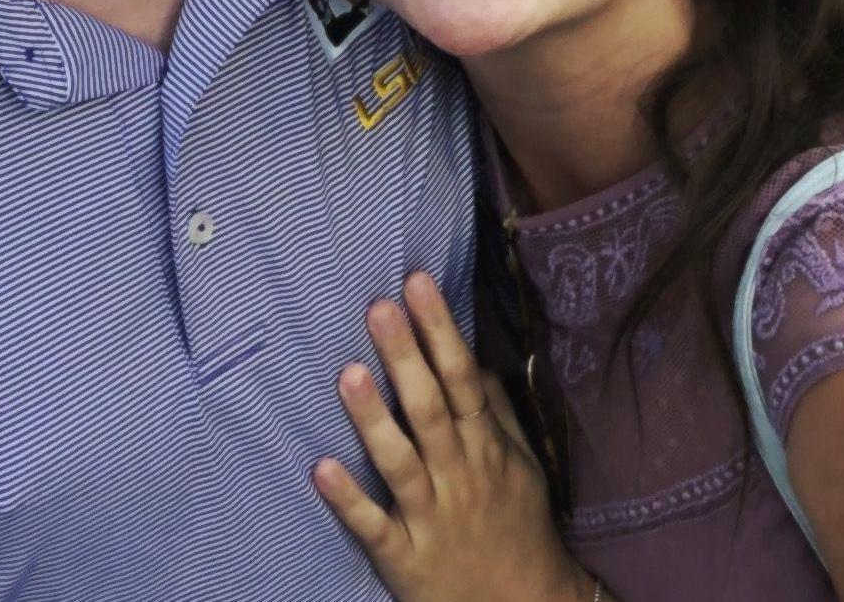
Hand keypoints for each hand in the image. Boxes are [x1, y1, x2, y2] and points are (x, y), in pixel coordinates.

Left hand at [312, 276, 579, 601]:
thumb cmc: (520, 527)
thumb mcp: (523, 465)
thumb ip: (498, 413)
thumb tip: (475, 362)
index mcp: (486, 449)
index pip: (462, 379)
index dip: (440, 330)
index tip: (418, 282)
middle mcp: (459, 477)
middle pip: (430, 410)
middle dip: (405, 357)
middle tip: (377, 307)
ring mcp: (430, 520)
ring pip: (399, 463)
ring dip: (373, 419)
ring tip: (347, 373)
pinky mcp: (405, 561)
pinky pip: (374, 529)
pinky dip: (348, 501)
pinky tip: (320, 469)